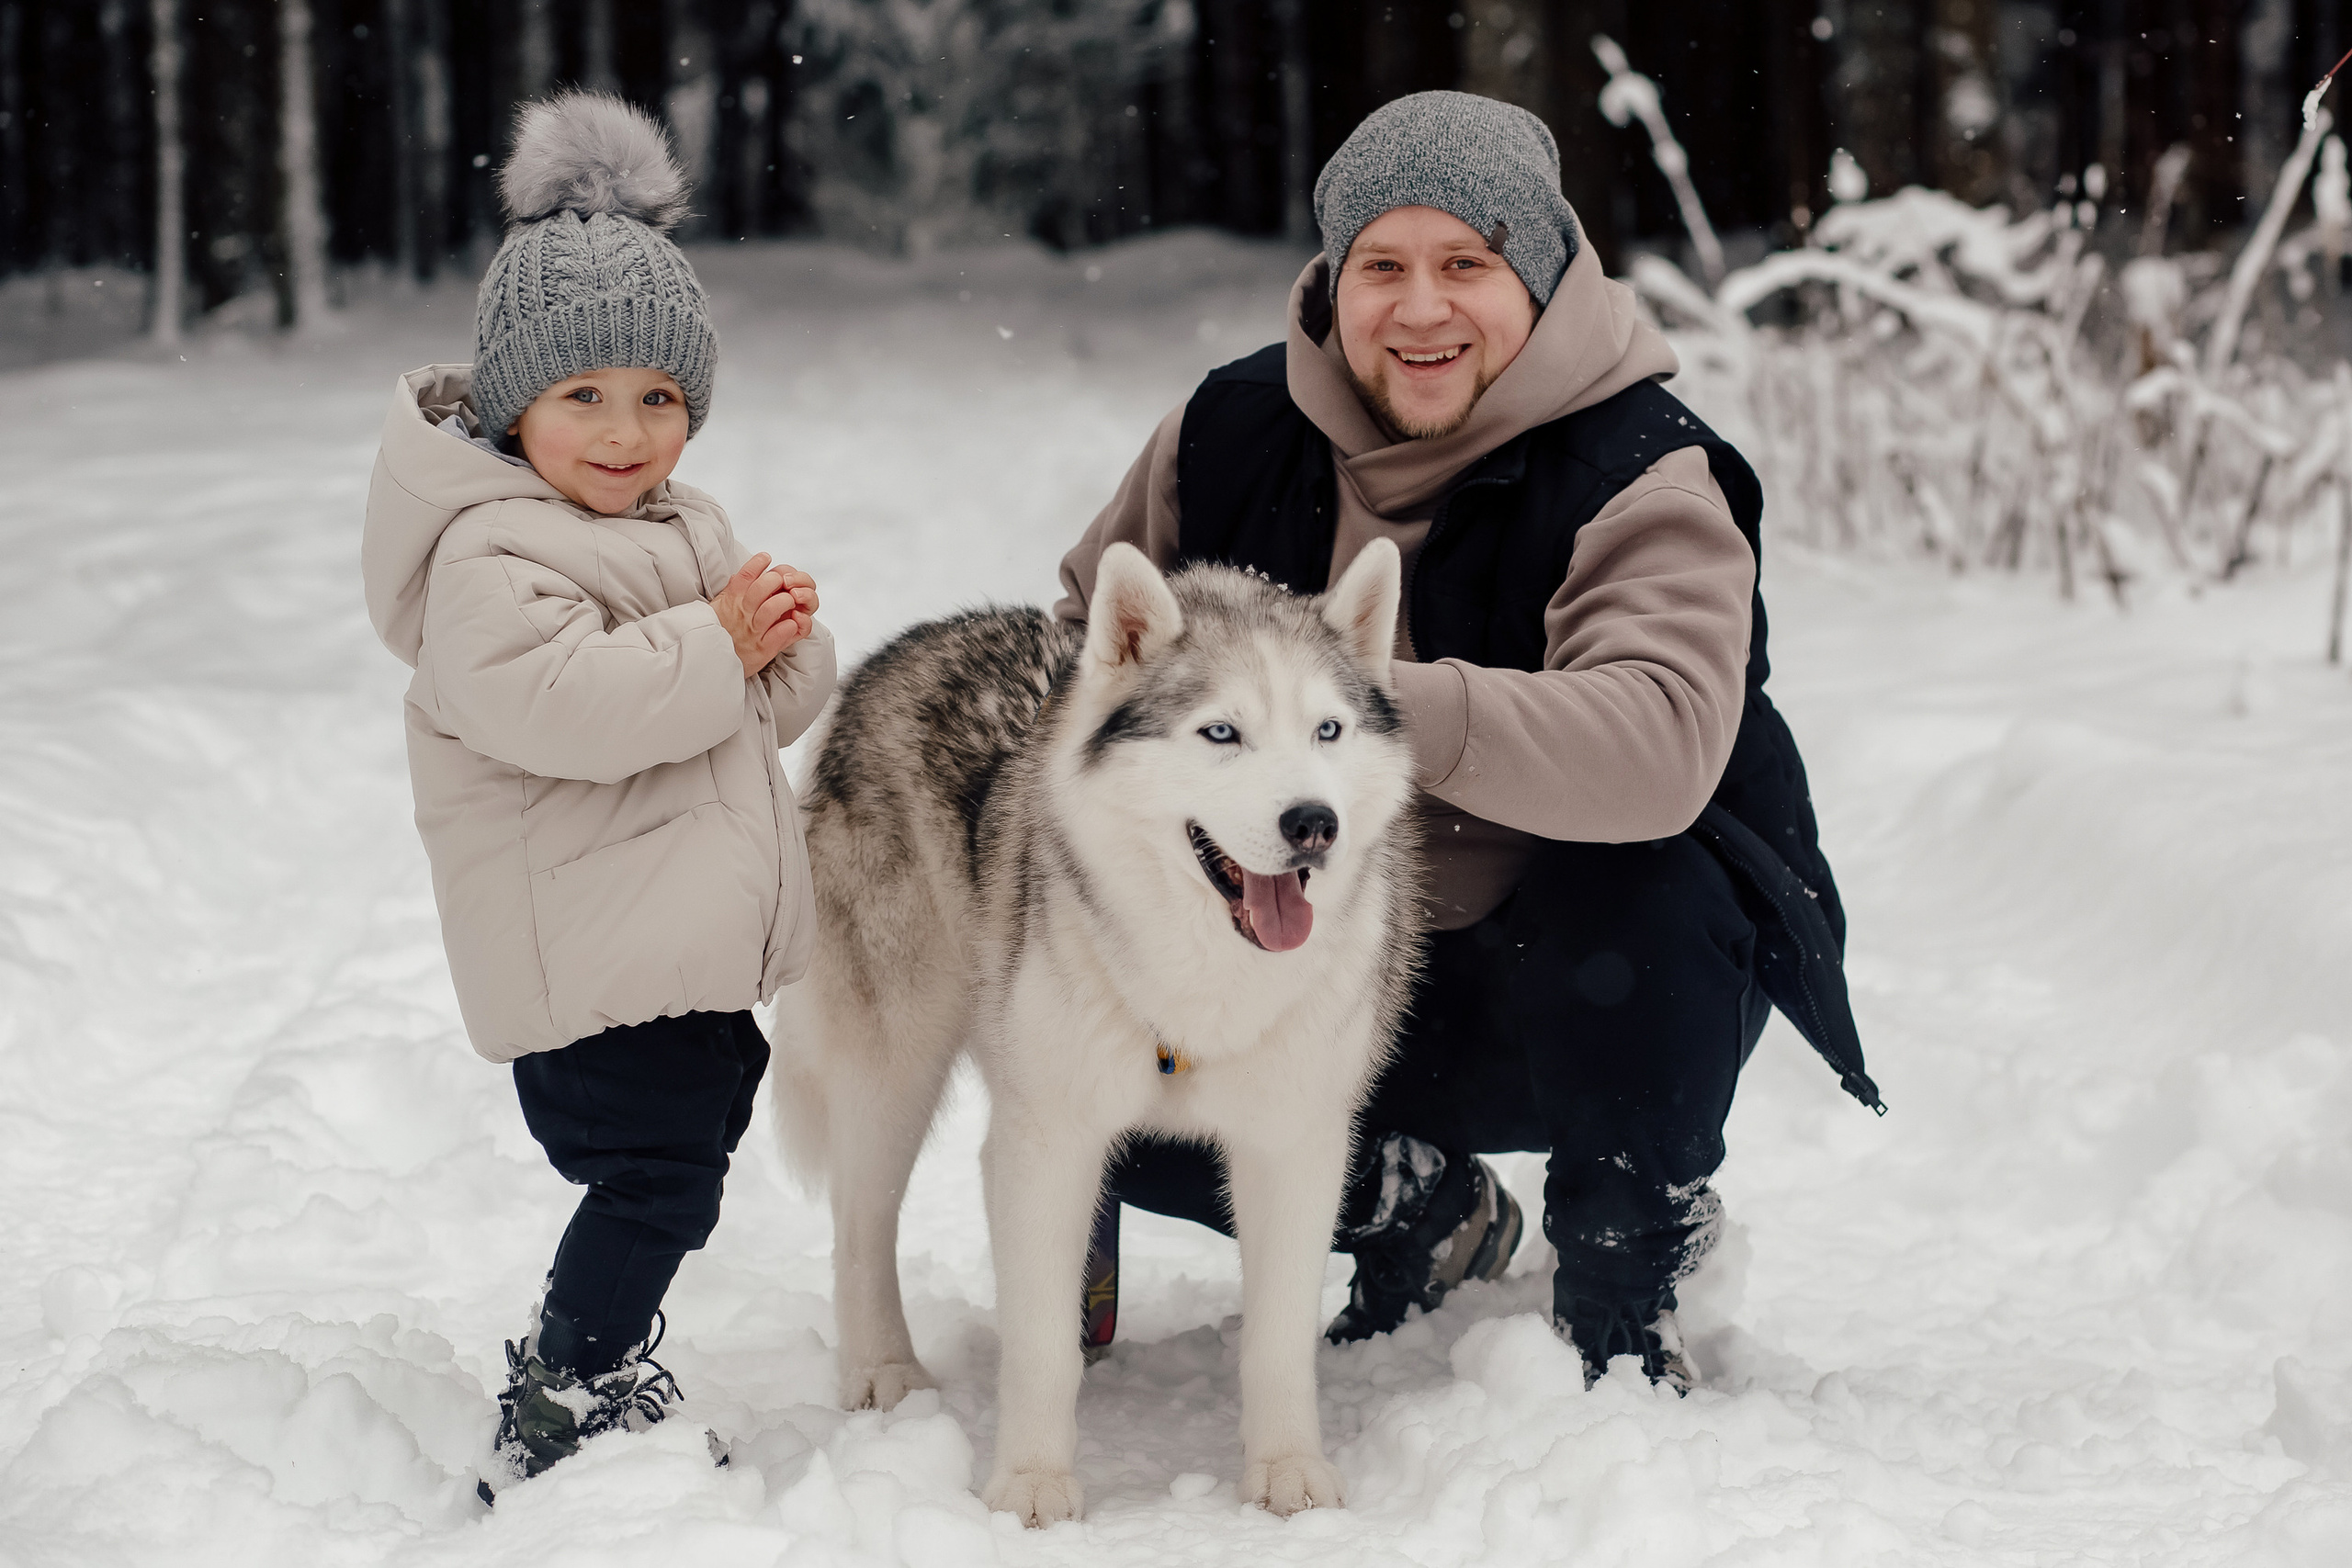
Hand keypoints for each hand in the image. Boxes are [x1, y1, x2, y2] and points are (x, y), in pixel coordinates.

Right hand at [713, 554, 818, 678]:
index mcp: (731, 600)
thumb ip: (730, 592)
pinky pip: (782, 632)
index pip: (745, 574)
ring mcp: (753, 631)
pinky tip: (792, 621)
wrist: (709, 664)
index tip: (766, 558)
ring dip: (787, 601)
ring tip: (790, 602)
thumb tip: (738, 576)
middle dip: (779, 580)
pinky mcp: (763, 649)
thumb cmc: (718, 634)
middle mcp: (742, 613)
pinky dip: (792, 624)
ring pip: (775, 606)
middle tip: (784, 584)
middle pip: (764, 586)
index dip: (757, 563)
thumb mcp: (717, 608)